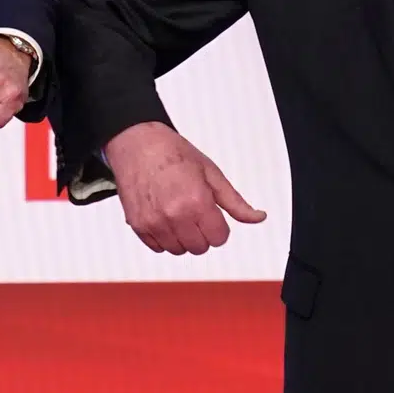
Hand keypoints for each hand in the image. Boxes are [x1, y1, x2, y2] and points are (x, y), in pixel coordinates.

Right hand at [105, 121, 265, 254]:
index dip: (218, 226)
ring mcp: (154, 222)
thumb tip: (257, 218)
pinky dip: (163, 237)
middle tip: (193, 211)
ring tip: (177, 213)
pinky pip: (158, 248)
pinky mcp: (138, 225)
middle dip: (201, 232)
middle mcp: (174, 215)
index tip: (210, 213)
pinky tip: (162, 216)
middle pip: (199, 248)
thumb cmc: (172, 152)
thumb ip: (235, 202)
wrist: (136, 142)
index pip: (219, 239)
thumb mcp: (211, 172)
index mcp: (197, 201)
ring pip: (178, 250)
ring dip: (182, 237)